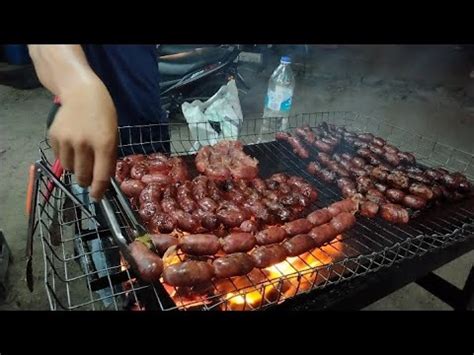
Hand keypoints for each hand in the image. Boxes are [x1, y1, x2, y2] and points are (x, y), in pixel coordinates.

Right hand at [49, 78, 117, 199]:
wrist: (81, 93)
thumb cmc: (103, 115)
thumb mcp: (113, 136)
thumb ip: (108, 157)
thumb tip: (102, 180)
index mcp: (104, 144)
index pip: (100, 177)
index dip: (99, 191)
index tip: (97, 198)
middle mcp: (84, 144)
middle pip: (83, 177)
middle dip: (87, 180)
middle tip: (90, 176)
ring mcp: (67, 140)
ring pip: (70, 169)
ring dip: (76, 168)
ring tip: (81, 155)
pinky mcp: (54, 136)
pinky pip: (60, 158)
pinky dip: (66, 157)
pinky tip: (72, 144)